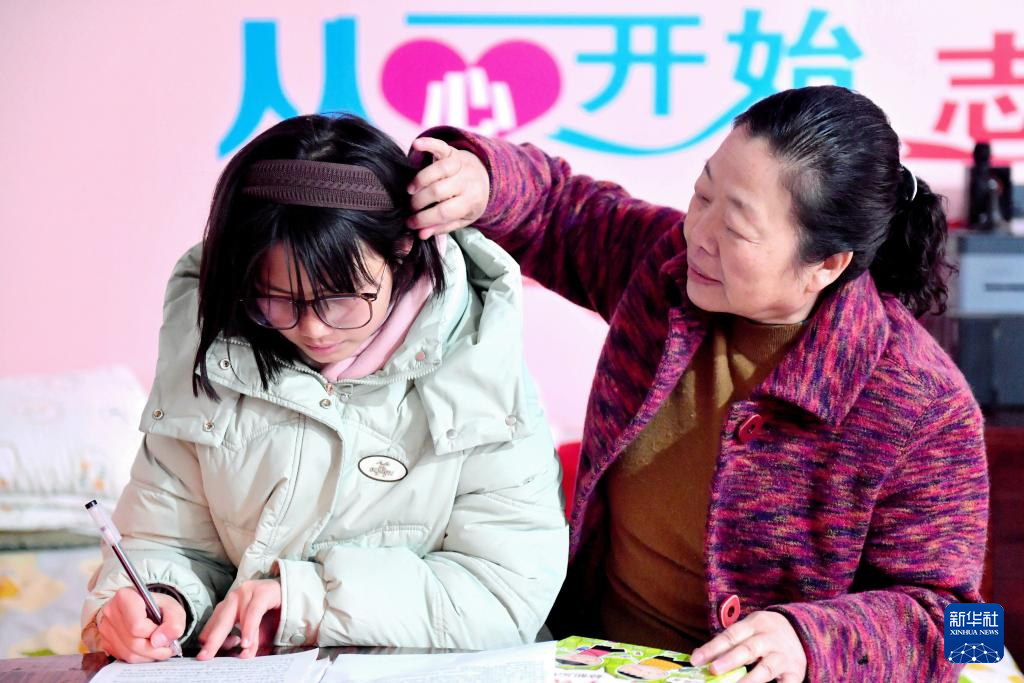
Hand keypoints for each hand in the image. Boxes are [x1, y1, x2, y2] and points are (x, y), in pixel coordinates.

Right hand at [97, 587, 185, 662]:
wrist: (144, 608)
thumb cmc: (157, 607)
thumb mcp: (173, 608)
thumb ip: (174, 623)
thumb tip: (160, 641)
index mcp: (125, 597)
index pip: (137, 626)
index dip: (154, 633)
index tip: (162, 629)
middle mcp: (111, 612)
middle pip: (133, 643)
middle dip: (154, 649)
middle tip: (167, 646)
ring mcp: (105, 628)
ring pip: (128, 653)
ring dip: (148, 655)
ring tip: (159, 648)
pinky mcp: (104, 642)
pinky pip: (123, 657)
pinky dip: (139, 657)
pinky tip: (147, 649)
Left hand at [197, 579, 280, 659]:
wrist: (297, 595)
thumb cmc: (275, 614)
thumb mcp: (257, 632)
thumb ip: (246, 642)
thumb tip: (237, 658)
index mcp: (231, 604)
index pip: (215, 622)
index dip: (209, 638)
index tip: (205, 655)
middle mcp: (236, 596)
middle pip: (220, 620)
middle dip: (212, 640)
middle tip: (204, 657)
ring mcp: (249, 591)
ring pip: (236, 616)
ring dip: (236, 638)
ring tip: (237, 655)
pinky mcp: (263, 591)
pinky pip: (253, 612)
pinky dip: (249, 628)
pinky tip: (247, 642)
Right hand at [406, 137, 489, 238]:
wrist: (485, 178)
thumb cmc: (469, 202)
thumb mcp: (462, 219)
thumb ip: (442, 227)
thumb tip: (421, 234)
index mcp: (471, 201)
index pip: (444, 211)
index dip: (424, 219)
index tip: (410, 223)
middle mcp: (468, 181)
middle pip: (438, 191)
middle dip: (419, 201)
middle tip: (410, 207)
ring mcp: (461, 165)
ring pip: (438, 170)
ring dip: (420, 180)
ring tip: (411, 191)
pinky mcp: (452, 152)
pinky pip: (440, 146)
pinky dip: (428, 144)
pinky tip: (415, 145)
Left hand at [690, 611, 806, 682]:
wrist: (802, 630)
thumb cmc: (765, 632)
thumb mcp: (748, 629)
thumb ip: (728, 641)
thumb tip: (699, 656)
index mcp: (755, 624)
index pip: (731, 635)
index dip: (712, 648)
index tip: (696, 660)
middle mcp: (770, 638)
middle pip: (748, 649)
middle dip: (730, 660)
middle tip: (713, 669)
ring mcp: (783, 656)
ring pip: (766, 668)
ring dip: (749, 679)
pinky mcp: (795, 671)